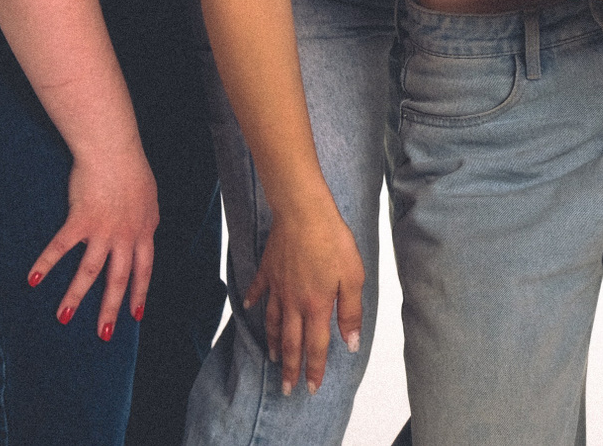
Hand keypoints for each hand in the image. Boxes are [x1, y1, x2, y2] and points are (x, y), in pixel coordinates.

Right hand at [27, 149, 158, 341]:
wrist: (115, 150)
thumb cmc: (132, 168)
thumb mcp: (148, 197)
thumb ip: (144, 219)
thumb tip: (145, 231)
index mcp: (144, 231)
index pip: (144, 270)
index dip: (139, 294)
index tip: (135, 316)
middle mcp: (125, 237)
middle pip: (118, 280)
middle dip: (110, 310)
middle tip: (104, 335)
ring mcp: (102, 231)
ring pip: (89, 272)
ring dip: (75, 297)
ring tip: (62, 318)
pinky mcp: (80, 221)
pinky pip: (60, 247)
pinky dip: (45, 263)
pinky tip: (32, 279)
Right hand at [245, 205, 365, 394]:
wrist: (304, 213)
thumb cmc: (333, 241)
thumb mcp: (353, 277)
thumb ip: (351, 312)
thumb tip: (351, 343)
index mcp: (317, 306)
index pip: (315, 347)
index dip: (314, 369)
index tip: (310, 388)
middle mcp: (294, 303)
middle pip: (291, 343)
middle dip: (290, 368)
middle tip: (286, 388)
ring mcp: (278, 287)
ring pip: (274, 323)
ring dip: (274, 343)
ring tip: (273, 358)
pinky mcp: (268, 269)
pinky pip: (258, 290)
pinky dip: (252, 300)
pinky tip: (248, 308)